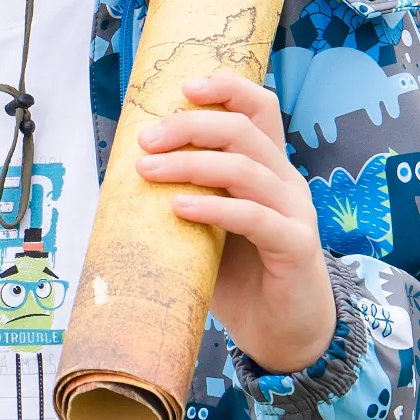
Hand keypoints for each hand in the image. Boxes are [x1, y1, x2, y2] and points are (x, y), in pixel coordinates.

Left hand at [135, 71, 337, 374]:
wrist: (284, 332)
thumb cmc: (240, 278)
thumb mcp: (207, 229)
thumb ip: (184, 197)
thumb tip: (123, 175)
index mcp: (268, 168)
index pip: (259, 107)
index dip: (226, 87)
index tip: (183, 88)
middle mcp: (286, 181)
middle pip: (244, 129)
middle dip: (190, 126)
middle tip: (145, 141)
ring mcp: (295, 212)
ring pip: (246, 168)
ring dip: (191, 164)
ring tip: (148, 170)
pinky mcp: (296, 246)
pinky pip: (255, 217)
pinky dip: (214, 207)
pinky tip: (180, 208)